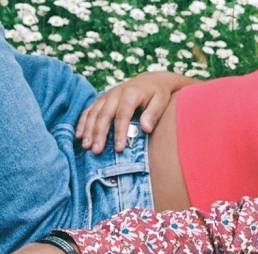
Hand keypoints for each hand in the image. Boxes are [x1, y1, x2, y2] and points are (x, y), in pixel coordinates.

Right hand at [76, 71, 193, 153]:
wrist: (151, 81)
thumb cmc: (158, 94)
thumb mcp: (161, 101)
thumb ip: (153, 114)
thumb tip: (146, 129)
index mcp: (130, 95)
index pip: (122, 116)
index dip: (119, 132)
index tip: (119, 149)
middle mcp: (115, 94)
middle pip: (104, 115)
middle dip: (99, 134)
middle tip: (96, 151)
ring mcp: (106, 96)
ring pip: (93, 113)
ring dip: (88, 130)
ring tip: (86, 146)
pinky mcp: (102, 100)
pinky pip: (89, 111)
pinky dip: (83, 123)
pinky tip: (79, 136)